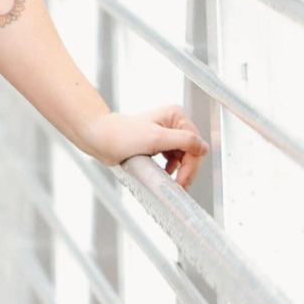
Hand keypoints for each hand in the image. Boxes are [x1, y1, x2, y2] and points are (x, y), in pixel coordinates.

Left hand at [83, 105, 208, 190]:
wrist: (99, 139)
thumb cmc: (122, 136)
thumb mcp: (156, 138)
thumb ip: (183, 141)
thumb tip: (204, 147)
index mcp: (175, 116)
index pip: (194, 144)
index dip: (191, 165)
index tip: (182, 182)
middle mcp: (172, 123)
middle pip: (190, 151)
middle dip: (186, 170)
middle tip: (180, 187)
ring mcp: (165, 134)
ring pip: (182, 157)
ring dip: (179, 170)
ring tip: (174, 184)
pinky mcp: (157, 144)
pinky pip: (172, 159)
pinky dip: (171, 168)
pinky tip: (166, 174)